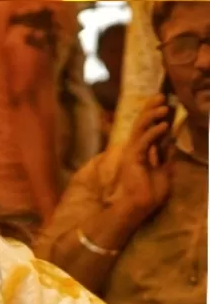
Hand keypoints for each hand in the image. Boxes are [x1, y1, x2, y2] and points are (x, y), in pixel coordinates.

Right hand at [109, 95, 172, 223]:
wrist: (139, 207)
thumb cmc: (149, 193)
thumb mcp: (164, 171)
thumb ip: (166, 155)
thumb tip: (171, 141)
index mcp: (141, 151)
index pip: (148, 128)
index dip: (155, 115)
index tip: (165, 103)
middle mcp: (134, 148)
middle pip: (141, 122)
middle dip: (150, 108)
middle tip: (161, 95)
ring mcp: (132, 152)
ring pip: (140, 127)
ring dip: (152, 115)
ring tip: (164, 106)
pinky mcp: (133, 158)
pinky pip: (144, 141)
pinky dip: (154, 132)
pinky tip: (164, 125)